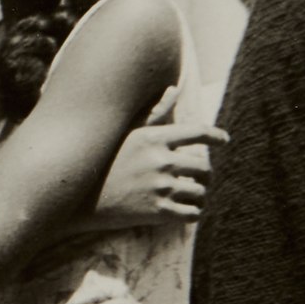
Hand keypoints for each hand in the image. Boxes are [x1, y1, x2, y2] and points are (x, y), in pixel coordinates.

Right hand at [89, 122, 224, 228]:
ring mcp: (160, 187)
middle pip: (204, 167)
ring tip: (190, 195)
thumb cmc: (106, 163)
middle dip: (204, 174)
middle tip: (197, 178)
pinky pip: (192, 213)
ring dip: (199, 195)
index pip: (198, 132)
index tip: (224, 140)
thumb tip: (174, 89)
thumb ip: (156, 113)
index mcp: (154, 138)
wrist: (80, 200)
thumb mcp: (128, 134)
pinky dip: (193, 213)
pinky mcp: (158, 212)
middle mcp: (160, 161)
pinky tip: (185, 210)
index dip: (216, 136)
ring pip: (200, 191)